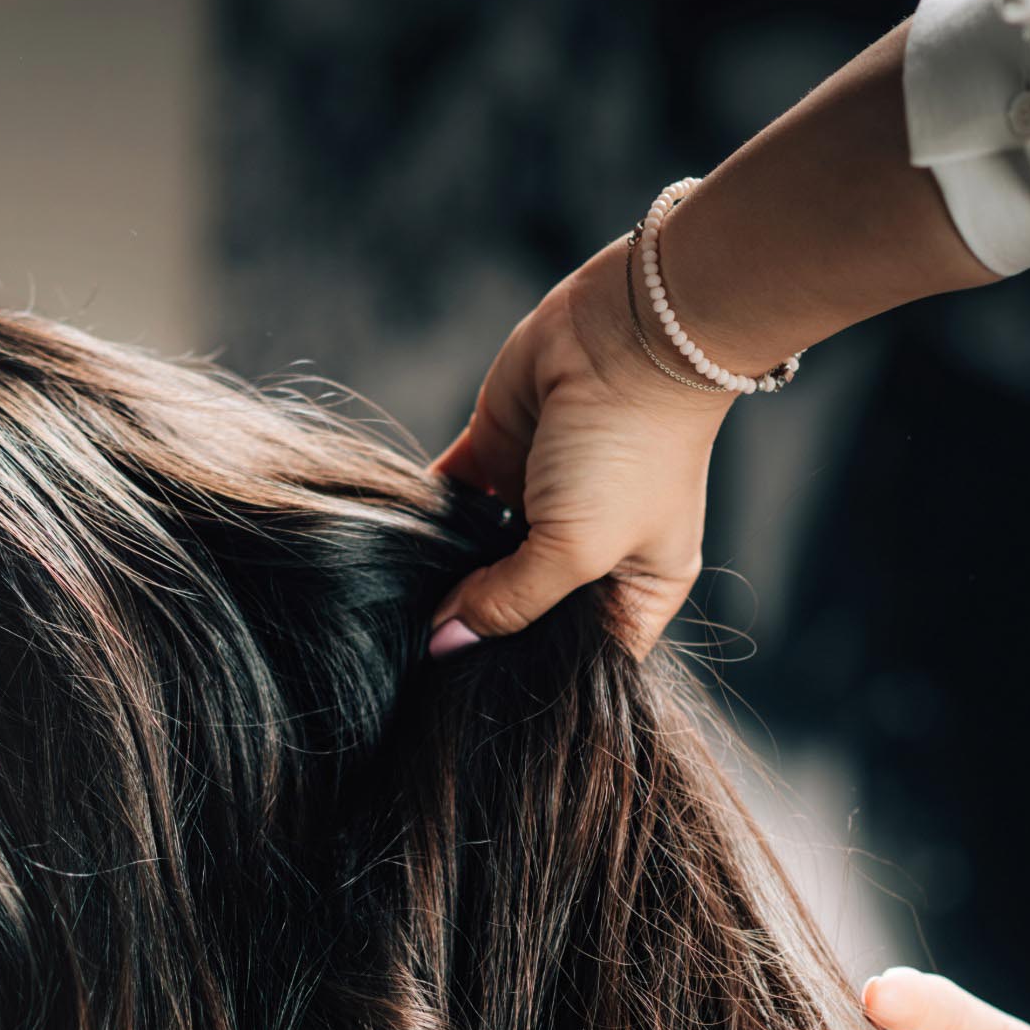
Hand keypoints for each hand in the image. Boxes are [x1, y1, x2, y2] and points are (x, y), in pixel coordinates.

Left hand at [426, 234, 736, 658]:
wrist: (626, 332)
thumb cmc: (629, 449)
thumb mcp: (576, 548)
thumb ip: (509, 602)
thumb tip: (447, 644)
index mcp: (635, 585)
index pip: (578, 653)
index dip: (528, 674)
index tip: (468, 698)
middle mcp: (590, 548)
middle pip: (520, 608)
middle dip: (476, 628)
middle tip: (420, 659)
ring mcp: (542, 500)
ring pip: (479, 555)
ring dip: (444, 575)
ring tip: (399, 610)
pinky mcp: (501, 453)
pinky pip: (454, 499)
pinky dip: (427, 521)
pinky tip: (394, 549)